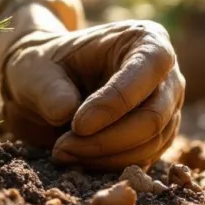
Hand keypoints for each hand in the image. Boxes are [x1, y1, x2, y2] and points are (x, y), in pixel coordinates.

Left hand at [0, 19, 184, 170]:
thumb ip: (49, 88)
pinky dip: (110, 165)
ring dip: (105, 156)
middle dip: (108, 139)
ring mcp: (168, 107)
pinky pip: (144, 159)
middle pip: (154, 116)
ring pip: (150, 143)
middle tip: (62, 148)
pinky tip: (78, 160)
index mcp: (144, 40)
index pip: (145, 70)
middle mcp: (167, 73)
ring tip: (63, 153)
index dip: (115, 102)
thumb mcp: (37, 69)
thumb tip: (66, 114)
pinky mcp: (159, 136)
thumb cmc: (47, 67)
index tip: (77, 125)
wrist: (49, 85)